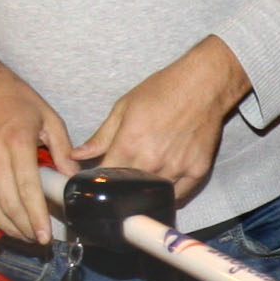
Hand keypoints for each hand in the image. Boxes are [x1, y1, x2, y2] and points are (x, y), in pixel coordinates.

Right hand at [0, 50, 73, 246]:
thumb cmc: (16, 98)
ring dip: (5, 227)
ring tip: (20, 236)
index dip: (37, 217)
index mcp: (17, 143)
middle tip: (37, 239)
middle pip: (8, 204)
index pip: (28, 190)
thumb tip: (72, 179)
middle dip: (24, 227)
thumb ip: (62, 149)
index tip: (45, 236)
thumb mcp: (48, 117)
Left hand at [79, 37, 254, 204]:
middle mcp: (151, 162)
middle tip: (124, 177)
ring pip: (153, 195)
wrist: (203, 84)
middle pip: (128, 190)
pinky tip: (164, 184)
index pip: (105, 178)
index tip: (102, 178)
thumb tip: (76, 155)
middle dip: (122, 186)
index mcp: (128, 145)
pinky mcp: (197, 172)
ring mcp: (176, 169)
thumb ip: (101, 136)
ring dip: (146, 191)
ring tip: (145, 177)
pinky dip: (170, 194)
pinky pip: (179, 195)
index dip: (101, 180)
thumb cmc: (164, 90)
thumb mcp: (124, 107)